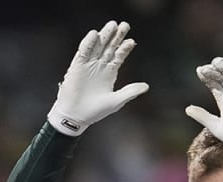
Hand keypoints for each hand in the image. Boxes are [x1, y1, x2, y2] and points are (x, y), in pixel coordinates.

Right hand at [47, 21, 148, 135]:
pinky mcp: (76, 67)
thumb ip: (130, 92)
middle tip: (125, 25)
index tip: (132, 41)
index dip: (125, 48)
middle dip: (117, 36)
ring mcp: (88, 65)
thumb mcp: (116, 101)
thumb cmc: (95, 111)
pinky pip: (83, 52)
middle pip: (110, 47)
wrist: (76, 116)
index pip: (119, 56)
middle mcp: (99, 66)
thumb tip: (146, 86)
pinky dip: (88, 43)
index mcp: (109, 72)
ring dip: (104, 36)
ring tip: (112, 25)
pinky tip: (95, 35)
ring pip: (97, 46)